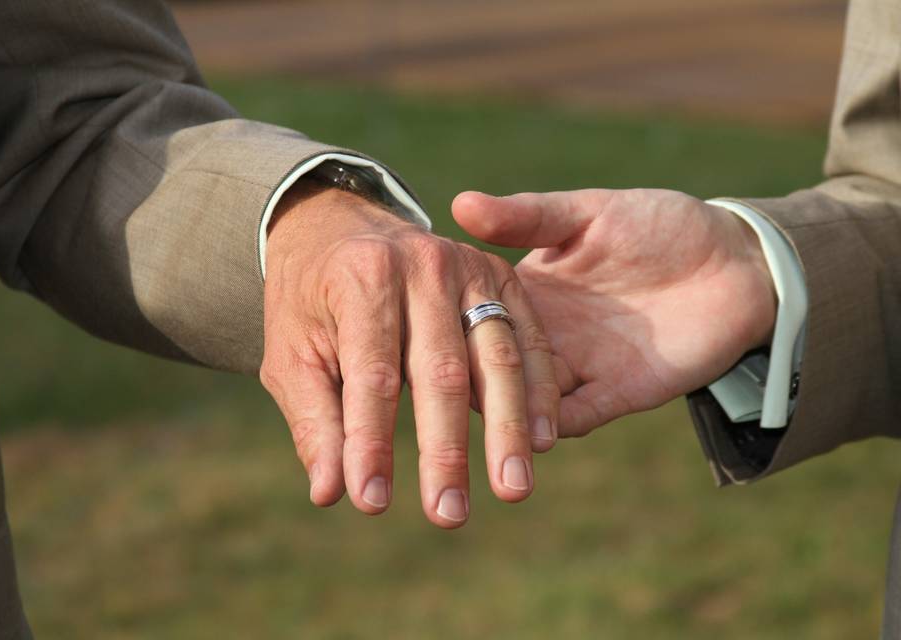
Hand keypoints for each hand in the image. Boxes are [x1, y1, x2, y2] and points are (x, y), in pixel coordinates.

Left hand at [261, 181, 559, 527]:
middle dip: (445, 449)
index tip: (370, 501)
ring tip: (512, 488)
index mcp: (361, 278)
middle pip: (440, 369)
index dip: (371, 442)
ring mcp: (468, 266)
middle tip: (448, 515)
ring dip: (507, 428)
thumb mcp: (291, 354)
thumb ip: (313, 420)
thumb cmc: (310, 302)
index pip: (372, 374)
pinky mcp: (500, 275)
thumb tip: (329, 492)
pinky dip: (538, 390)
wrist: (342, 228)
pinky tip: (541, 441)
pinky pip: (528, 337)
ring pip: (496, 355)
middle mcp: (421, 265)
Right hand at [452, 188, 775, 435]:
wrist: (737, 259)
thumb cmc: (660, 224)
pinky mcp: (621, 392)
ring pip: (531, 399)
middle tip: (422, 404)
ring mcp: (582, 366)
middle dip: (464, 385)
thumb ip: (527, 215)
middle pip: (495, 366)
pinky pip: (582, 415)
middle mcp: (547, 334)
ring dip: (505, 416)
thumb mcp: (589, 211)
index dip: (445, 329)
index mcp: (530, 290)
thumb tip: (459, 202)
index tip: (404, 340)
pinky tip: (536, 435)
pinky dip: (558, 426)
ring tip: (470, 431)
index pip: (477, 316)